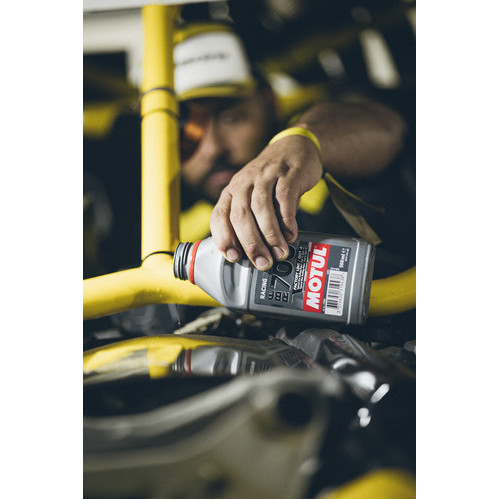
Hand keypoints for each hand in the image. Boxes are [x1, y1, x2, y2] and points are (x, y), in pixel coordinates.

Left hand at [210, 134, 322, 269]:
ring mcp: (265, 176)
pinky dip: (287, 219)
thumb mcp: (253, 196)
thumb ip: (250, 220)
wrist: (295, 147)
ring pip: (261, 208)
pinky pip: (284, 198)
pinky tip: (291, 234)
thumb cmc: (271, 179)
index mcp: (231, 191)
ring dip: (270, 234)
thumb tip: (251, 254)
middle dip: (251, 243)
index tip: (233, 257)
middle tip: (262, 262)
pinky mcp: (287, 174)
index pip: (219, 216)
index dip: (224, 238)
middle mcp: (244, 182)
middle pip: (241, 215)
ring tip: (279, 253)